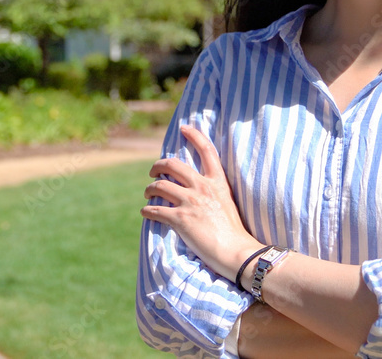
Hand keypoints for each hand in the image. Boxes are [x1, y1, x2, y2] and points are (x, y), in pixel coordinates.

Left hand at [141, 125, 261, 279]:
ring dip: (149, 189)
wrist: (236, 252)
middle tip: (153, 171)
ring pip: (159, 186)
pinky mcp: (180, 219)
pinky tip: (145, 212)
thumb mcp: (227, 203)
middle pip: (172, 164)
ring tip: (147, 194)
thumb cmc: (234, 232)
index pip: (207, 150)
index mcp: (217, 182)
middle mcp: (203, 187)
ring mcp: (191, 202)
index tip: (184, 128)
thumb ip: (213, 192)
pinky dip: (147, 210)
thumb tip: (196, 189)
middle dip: (158, 165)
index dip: (195, 135)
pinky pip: (154, 209)